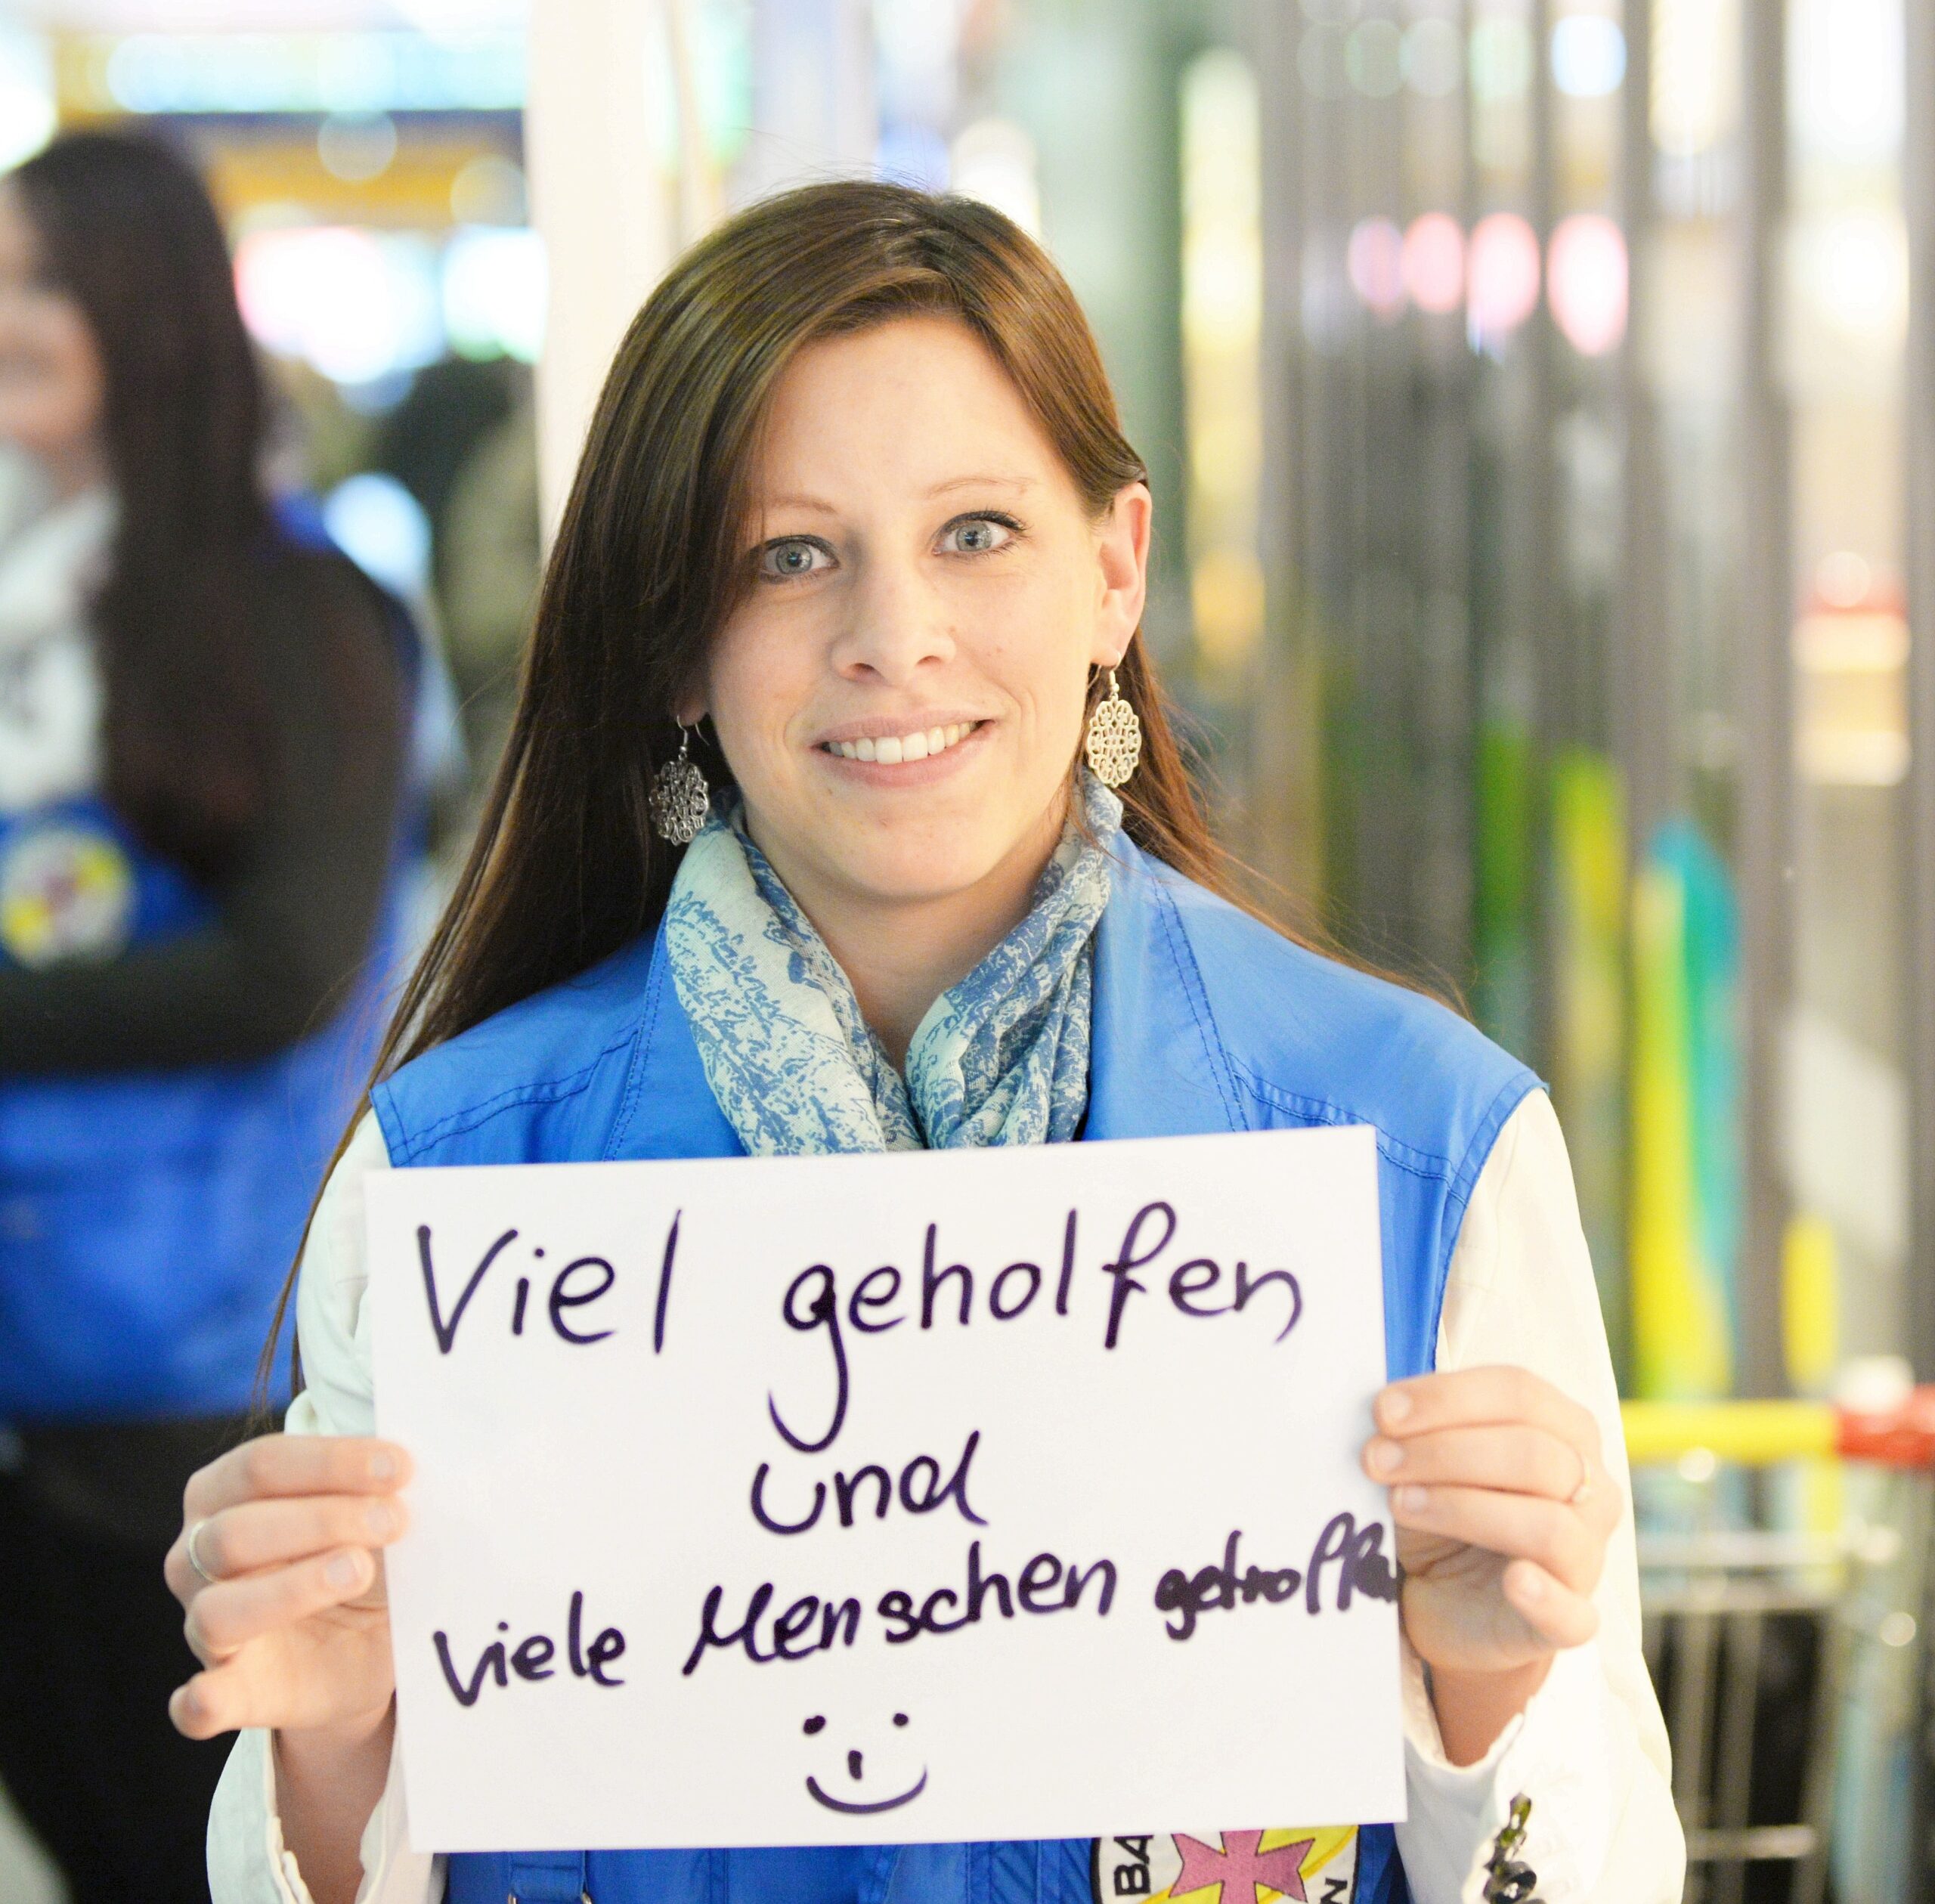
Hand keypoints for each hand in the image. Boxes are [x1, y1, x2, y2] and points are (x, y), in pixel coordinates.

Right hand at [165, 1434, 411, 1744]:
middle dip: (322, 1519)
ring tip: (359, 1572)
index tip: (400, 1467)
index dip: (330, 1462)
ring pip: (218, 1610)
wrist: (366, 1642)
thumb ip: (375, 1492)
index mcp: (225, 1493)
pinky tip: (214, 1697)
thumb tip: (407, 1477)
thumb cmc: (357, 1552)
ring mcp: (203, 1627)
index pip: (260, 1464)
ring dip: (292, 1590)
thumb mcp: (369, 1516)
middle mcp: (197, 1556)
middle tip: (395, 1519)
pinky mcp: (230, 1691)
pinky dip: (203, 1701)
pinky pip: (198, 1704)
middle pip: (235, 1531)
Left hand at [1362, 1366, 1620, 1686]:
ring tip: (1401, 1504)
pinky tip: (1514, 1581)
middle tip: (1376, 1460)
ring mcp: (1586, 1557)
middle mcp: (1591, 1489)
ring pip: (1548, 1524)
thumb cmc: (1444, 1508)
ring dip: (1464, 1508)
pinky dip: (1544, 1596)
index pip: (1519, 1392)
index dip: (1448, 1397)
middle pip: (1532, 1453)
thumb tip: (1383, 1409)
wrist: (1445, 1597)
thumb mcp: (1428, 1458)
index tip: (1383, 1411)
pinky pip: (1572, 1612)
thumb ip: (1418, 1427)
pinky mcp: (1570, 1621)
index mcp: (1564, 1429)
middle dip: (1444, 1451)